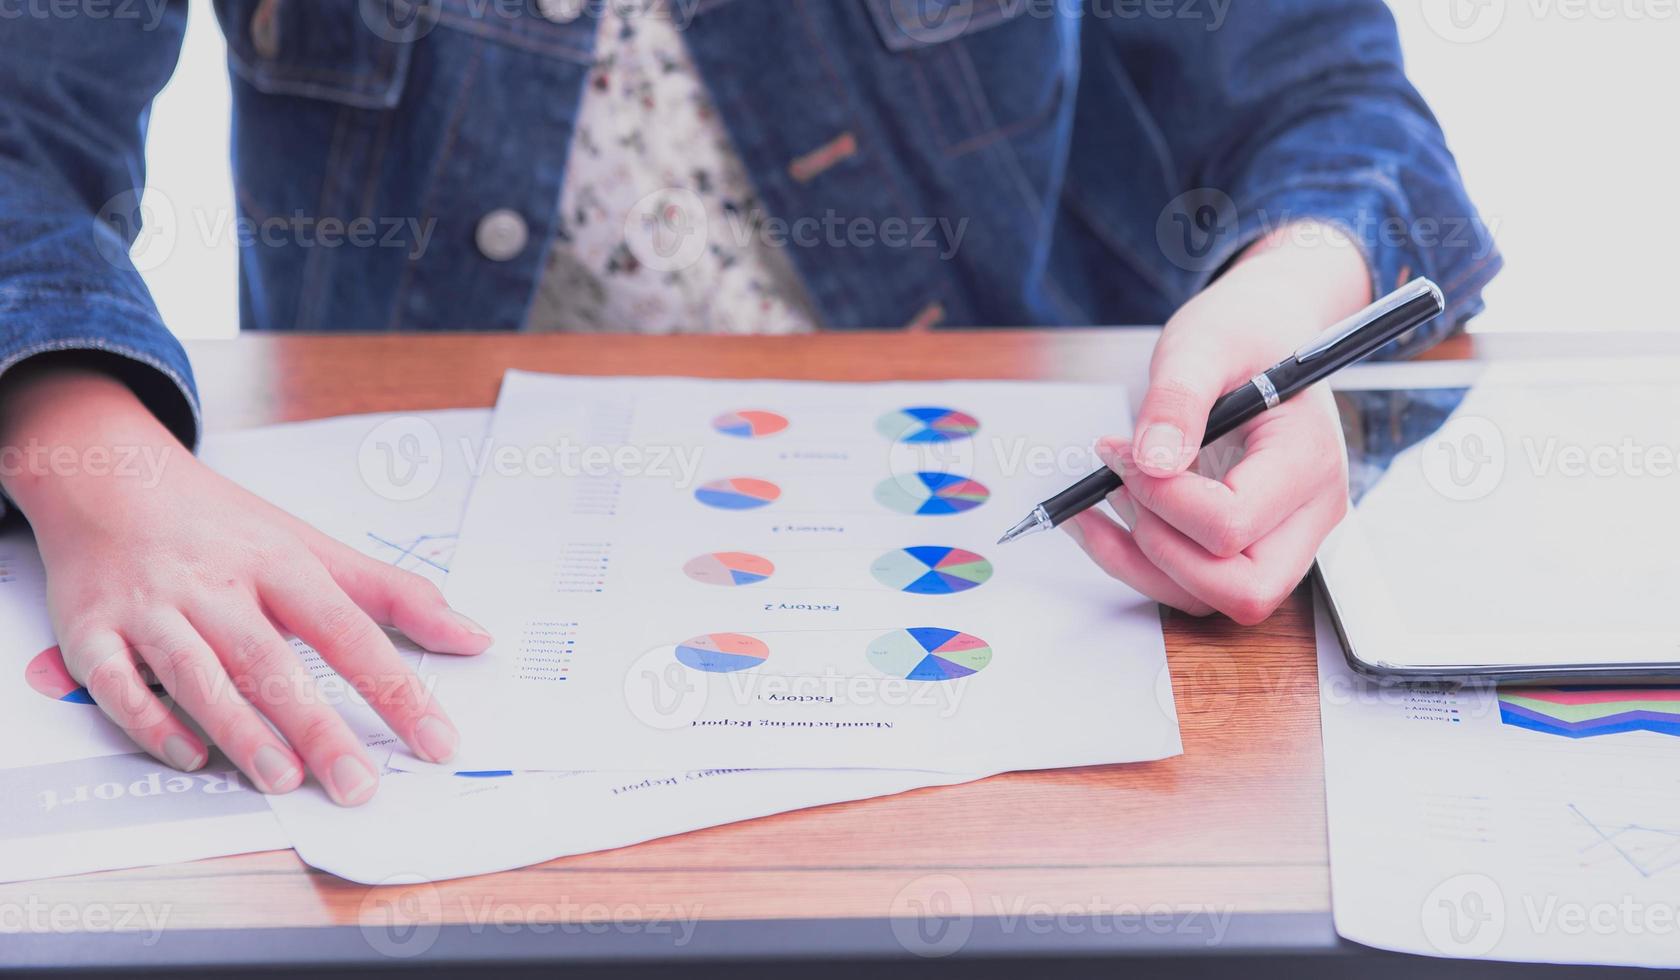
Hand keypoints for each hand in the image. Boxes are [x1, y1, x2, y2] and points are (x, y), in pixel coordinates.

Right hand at [0, 365, 491, 804]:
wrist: (109, 477)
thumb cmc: (224, 526)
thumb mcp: (314, 546)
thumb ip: (395, 596)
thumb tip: (475, 638)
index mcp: (278, 563)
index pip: (349, 630)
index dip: (395, 688)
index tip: (437, 740)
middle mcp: (215, 585)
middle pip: (271, 660)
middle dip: (317, 726)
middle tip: (358, 786)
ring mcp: (150, 607)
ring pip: (196, 673)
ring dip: (239, 729)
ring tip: (284, 779)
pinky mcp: (91, 629)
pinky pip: (115, 682)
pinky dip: (151, 720)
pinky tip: (190, 756)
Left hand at [1065, 225, 1370, 624]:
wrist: (1268, 332)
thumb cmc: (1246, 333)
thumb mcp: (1204, 344)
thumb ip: (1178, 399)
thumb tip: (1151, 461)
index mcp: (1308, 459)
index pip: (1234, 522)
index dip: (1164, 499)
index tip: (1122, 454)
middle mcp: (1310, 513)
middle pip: (1243, 590)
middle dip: (1162, 550)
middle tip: (1119, 486)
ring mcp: (1285, 537)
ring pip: (1211, 599)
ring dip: (1140, 562)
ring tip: (1100, 494)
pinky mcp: (1250, 545)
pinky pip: (1193, 586)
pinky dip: (1138, 564)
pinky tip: (1101, 519)